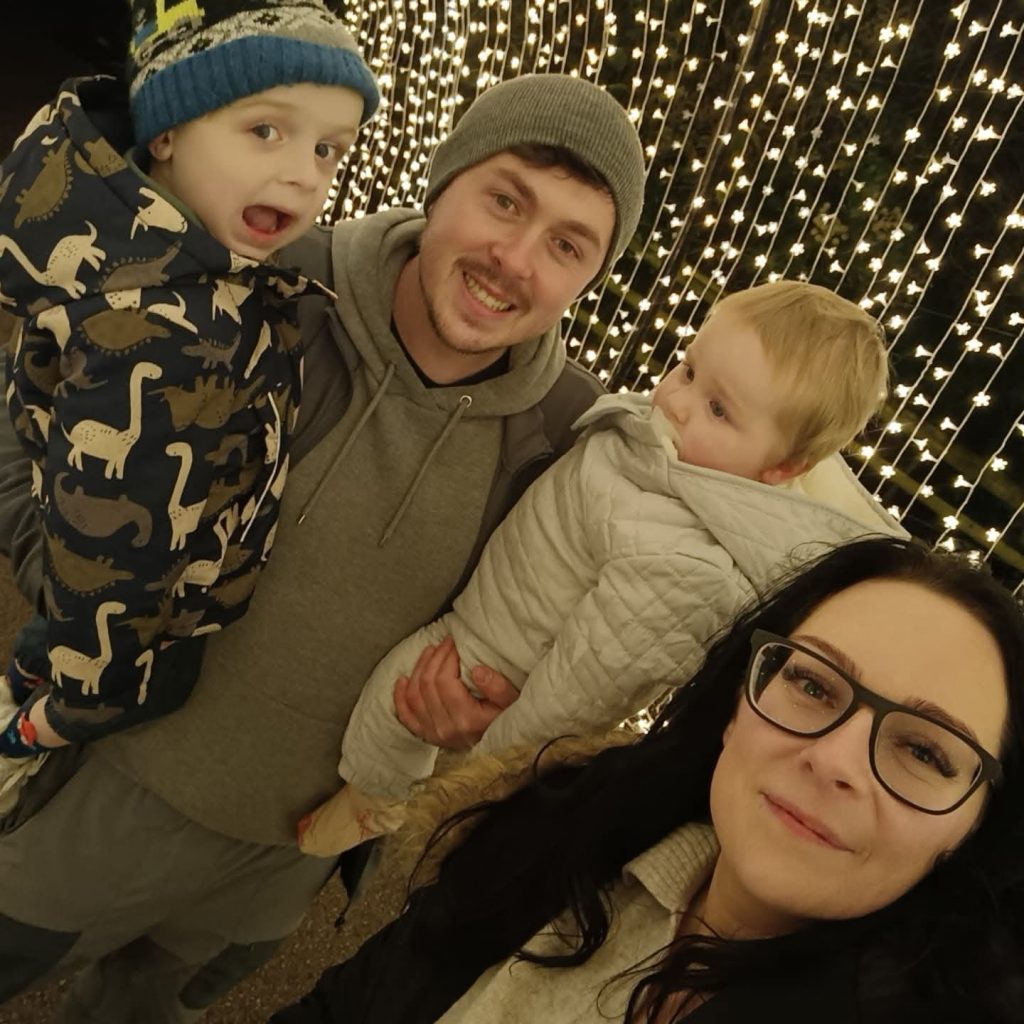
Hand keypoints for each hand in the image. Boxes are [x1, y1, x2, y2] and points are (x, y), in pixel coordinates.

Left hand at [393, 636, 518, 750]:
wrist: (503, 745)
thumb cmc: (508, 717)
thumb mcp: (512, 701)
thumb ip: (498, 686)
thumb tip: (477, 670)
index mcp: (467, 719)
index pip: (445, 681)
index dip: (446, 657)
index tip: (455, 643)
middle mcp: (446, 728)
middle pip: (427, 685)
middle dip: (434, 658)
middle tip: (444, 643)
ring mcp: (434, 734)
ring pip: (414, 696)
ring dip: (418, 670)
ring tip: (429, 653)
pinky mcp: (427, 736)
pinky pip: (406, 716)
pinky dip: (400, 697)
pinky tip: (402, 679)